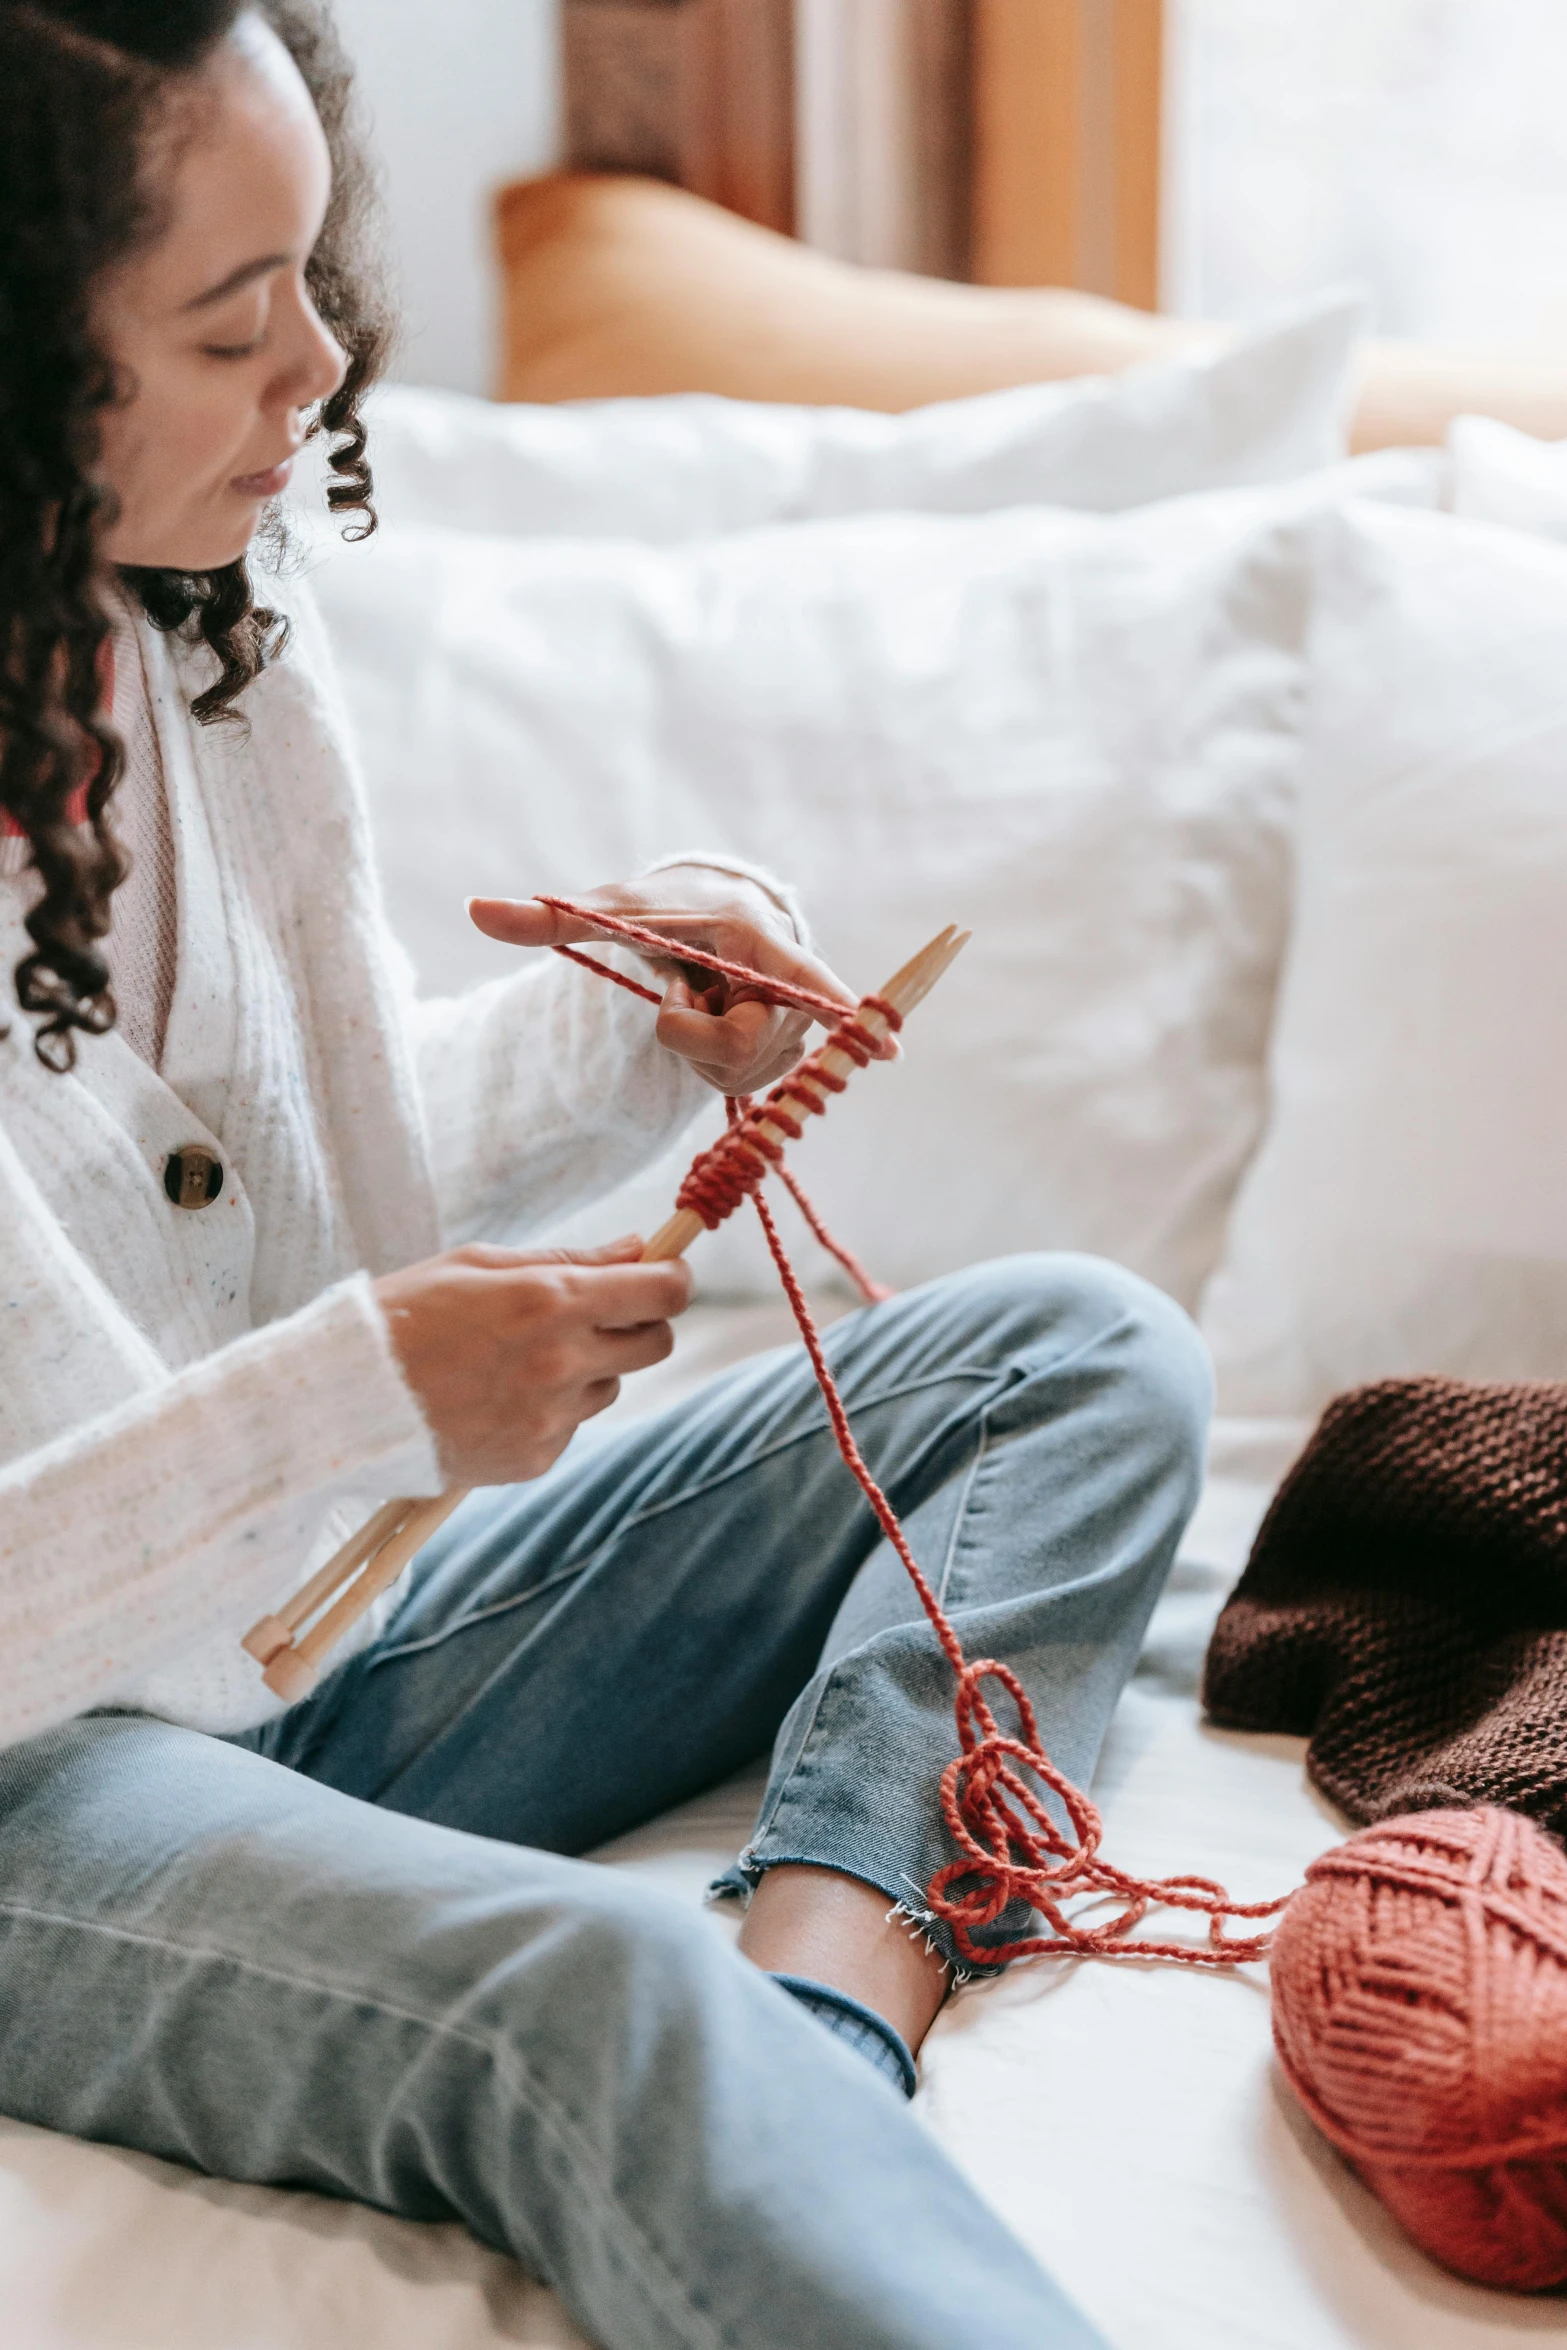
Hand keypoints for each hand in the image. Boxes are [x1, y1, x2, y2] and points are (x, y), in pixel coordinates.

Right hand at [373, 1238, 690, 1486]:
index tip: (660, 1273)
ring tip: (516, 1358)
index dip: (670, 1278)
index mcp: (550, 1301)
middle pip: (656, 1344)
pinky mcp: (534, 1460)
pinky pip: (569, 1426)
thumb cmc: (407, 1314)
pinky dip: (549, 1410)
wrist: (345, 1400)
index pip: (662, 1292)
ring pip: (609, 1386)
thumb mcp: (480, 1264)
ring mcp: (549, 1418)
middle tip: (597, 1314)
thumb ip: (569, 1260)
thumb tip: (639, 1250)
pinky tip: (495, 1396)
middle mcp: (561, 1363)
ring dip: (586, 1368)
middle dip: (640, 1323)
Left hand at [468, 867, 891, 1095]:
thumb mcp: (610, 909)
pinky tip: (709, 1022)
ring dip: (694, 1045)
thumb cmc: (664, 909)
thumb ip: (551, 916)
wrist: (704, 916)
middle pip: (737, 1049)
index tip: (889, 1046)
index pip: (808, 983)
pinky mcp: (782, 1051)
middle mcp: (786, 985)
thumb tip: (475, 910)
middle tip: (677, 993)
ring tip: (696, 997)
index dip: (846, 1017)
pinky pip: (734, 1081)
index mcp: (756, 942)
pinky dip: (706, 1058)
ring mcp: (788, 1025)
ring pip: (732, 1071)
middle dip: (688, 1034)